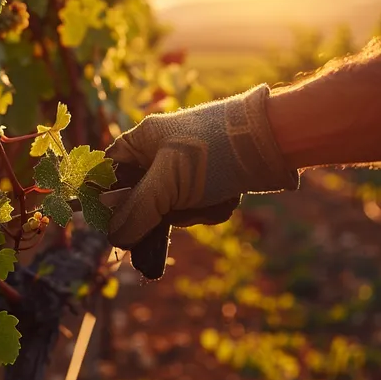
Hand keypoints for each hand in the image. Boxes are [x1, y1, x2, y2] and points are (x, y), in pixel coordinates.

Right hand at [105, 85, 298, 247]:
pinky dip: (210, 208)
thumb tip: (115, 239)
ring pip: (172, 207)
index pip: (108, 173)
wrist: (273, 141)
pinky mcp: (209, 179)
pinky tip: (226, 198)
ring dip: (191, 212)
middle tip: (170, 220)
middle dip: (162, 213)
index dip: (107, 201)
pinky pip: (197, 206)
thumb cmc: (213, 152)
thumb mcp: (168, 183)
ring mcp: (187, 166)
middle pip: (141, 198)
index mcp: (142, 140)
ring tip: (210, 201)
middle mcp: (161, 151)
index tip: (113, 227)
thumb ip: (137, 211)